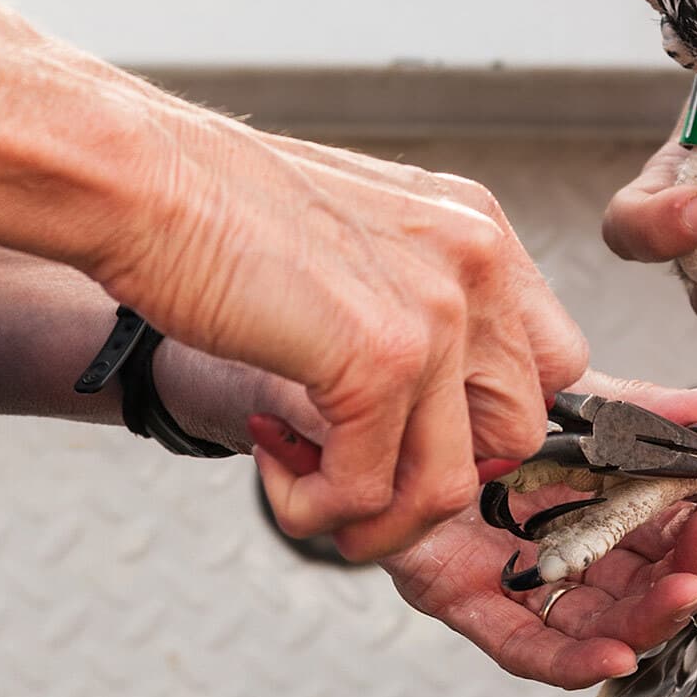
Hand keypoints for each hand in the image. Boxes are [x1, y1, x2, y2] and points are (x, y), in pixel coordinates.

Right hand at [96, 121, 587, 561]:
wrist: (143, 179)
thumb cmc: (221, 211)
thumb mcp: (357, 243)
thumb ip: (412, 307)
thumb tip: (429, 420)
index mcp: (476, 230)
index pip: (554, 363)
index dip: (485, 421)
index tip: (407, 429)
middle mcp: (476, 263)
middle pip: (515, 433)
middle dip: (430, 477)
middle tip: (348, 462)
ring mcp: (437, 310)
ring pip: (449, 487)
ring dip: (371, 517)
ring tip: (303, 484)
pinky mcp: (380, 358)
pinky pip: (368, 492)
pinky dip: (313, 507)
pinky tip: (268, 453)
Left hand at [383, 376, 696, 686]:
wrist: (371, 392)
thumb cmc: (467, 395)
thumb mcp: (572, 399)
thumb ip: (649, 410)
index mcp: (596, 505)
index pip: (670, 531)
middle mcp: (564, 550)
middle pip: (646, 583)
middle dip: (696, 563)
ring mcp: (518, 579)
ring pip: (602, 623)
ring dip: (653, 612)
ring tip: (688, 583)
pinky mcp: (465, 601)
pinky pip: (525, 648)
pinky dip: (573, 659)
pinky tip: (616, 653)